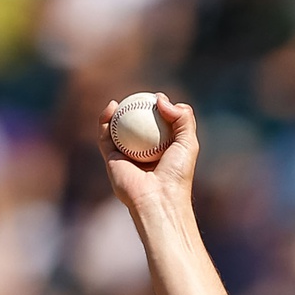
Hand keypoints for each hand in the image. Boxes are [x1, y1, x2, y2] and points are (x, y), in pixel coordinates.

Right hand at [97, 94, 198, 210]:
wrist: (157, 198)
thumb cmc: (176, 173)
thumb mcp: (189, 143)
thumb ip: (183, 119)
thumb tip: (161, 99)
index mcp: (164, 152)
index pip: (160, 126)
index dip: (158, 111)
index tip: (158, 98)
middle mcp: (144, 153)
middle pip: (137, 127)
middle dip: (136, 109)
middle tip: (140, 95)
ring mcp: (127, 156)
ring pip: (119, 129)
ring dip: (118, 112)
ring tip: (123, 100)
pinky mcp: (111, 159)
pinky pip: (106, 135)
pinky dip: (105, 120)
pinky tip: (111, 107)